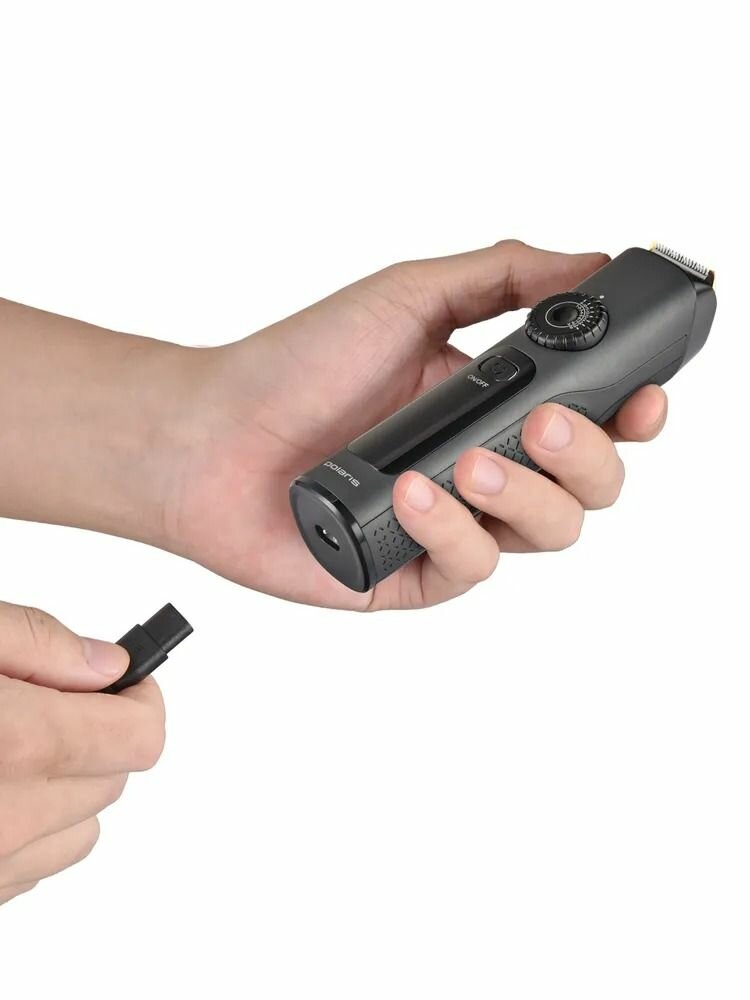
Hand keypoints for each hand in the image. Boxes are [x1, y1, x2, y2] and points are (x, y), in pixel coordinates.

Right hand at [0, 602, 164, 905]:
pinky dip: (27, 826)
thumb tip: (107, 665)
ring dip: (65, 788)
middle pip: (116, 780)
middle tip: (45, 704)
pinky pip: (32, 866)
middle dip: (96, 736)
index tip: (119, 683)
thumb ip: (38, 643)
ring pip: (81, 831)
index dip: (138, 700)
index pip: (142, 735)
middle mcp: (6, 818)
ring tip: (9, 746)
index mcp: (13, 742)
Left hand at [163, 241, 667, 608]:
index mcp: (494, 405)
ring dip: (526, 495)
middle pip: (593, 487)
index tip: (645, 398)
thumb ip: (503, 276)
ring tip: (466, 462)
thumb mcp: (407, 296)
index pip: (596, 420)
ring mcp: (453, 525)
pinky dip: (450, 529)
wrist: (211, 435)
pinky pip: (473, 566)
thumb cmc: (298, 365)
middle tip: (547, 425)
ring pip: (550, 534)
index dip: (635, 415)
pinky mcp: (415, 574)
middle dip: (590, 458)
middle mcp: (484, 468)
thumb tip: (591, 263)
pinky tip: (409, 494)